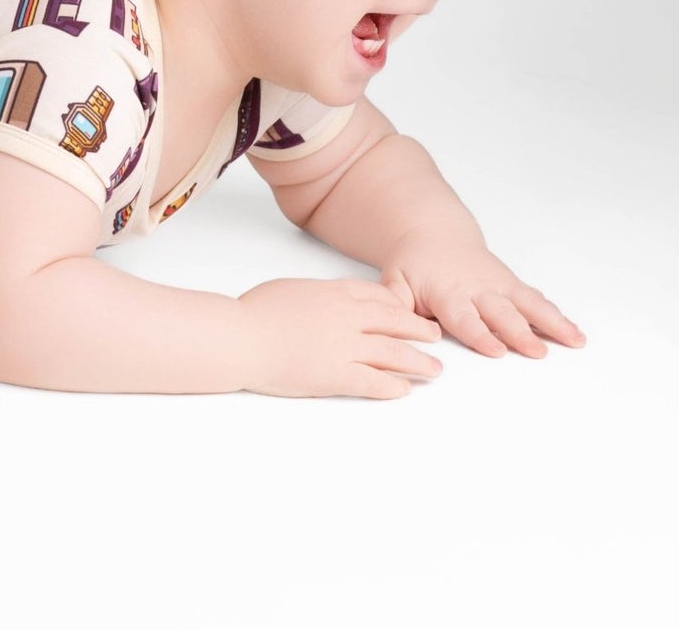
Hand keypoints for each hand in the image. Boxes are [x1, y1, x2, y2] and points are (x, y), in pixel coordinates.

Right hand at [237, 276, 444, 399]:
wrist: (242, 337)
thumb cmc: (255, 312)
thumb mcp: (290, 289)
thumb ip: (315, 295)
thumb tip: (326, 303)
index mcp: (333, 293)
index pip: (377, 297)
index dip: (398, 306)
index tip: (409, 313)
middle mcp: (346, 317)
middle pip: (395, 322)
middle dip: (419, 330)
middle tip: (435, 337)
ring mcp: (344, 347)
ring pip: (393, 354)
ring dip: (418, 362)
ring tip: (434, 369)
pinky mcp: (337, 376)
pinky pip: (373, 382)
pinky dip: (392, 386)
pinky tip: (403, 389)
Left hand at [379, 231, 585, 358]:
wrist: (433, 234)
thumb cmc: (413, 266)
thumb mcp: (394, 281)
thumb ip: (394, 304)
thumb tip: (394, 325)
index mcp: (446, 292)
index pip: (464, 317)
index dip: (479, 334)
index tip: (496, 349)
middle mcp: (477, 289)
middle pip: (501, 314)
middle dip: (519, 332)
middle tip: (537, 351)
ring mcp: (498, 286)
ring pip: (528, 305)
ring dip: (551, 323)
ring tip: (574, 340)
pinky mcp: (512, 285)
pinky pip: (536, 300)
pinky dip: (555, 315)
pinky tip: (575, 332)